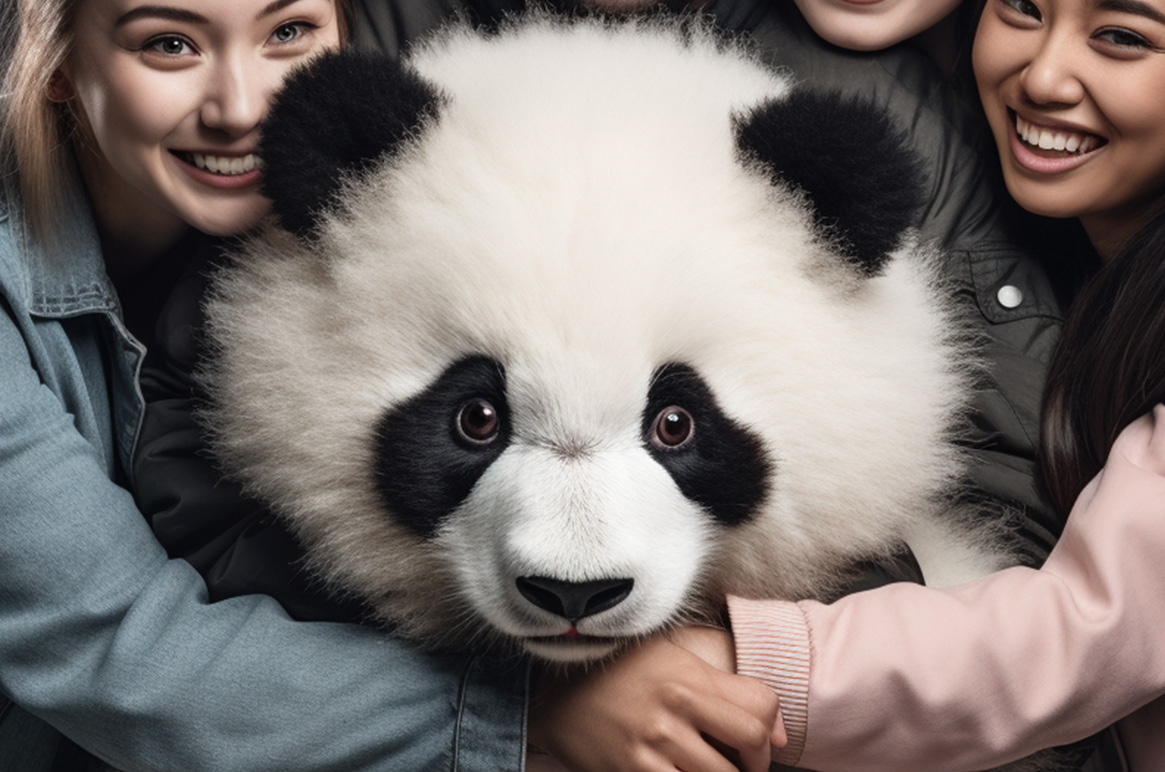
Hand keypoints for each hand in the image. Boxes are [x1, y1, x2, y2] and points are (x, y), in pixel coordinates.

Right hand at [528, 632, 782, 771]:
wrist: (549, 691)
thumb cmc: (616, 670)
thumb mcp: (667, 655)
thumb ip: (719, 682)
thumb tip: (776, 729)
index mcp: (687, 675)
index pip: (761, 706)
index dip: (770, 732)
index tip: (760, 743)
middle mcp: (674, 709)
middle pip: (750, 745)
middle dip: (755, 764)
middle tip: (741, 766)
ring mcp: (651, 744)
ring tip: (706, 769)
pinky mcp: (628, 771)